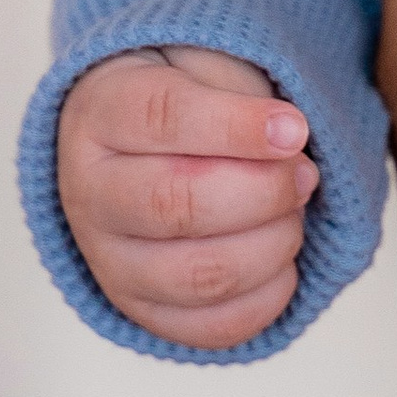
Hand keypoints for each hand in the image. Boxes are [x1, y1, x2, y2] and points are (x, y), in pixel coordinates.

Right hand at [55, 46, 317, 346]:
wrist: (140, 152)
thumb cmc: (189, 102)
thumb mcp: (205, 68)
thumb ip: (243, 96)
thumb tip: (290, 144)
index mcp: (100, 115)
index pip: (161, 118)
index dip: (238, 127)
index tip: (296, 129)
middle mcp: (90, 194)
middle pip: (177, 204)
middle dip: (265, 191)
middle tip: (305, 173)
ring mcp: (110, 262)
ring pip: (200, 275)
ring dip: (274, 243)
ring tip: (295, 212)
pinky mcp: (142, 311)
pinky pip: (213, 327)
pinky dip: (269, 295)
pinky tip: (283, 259)